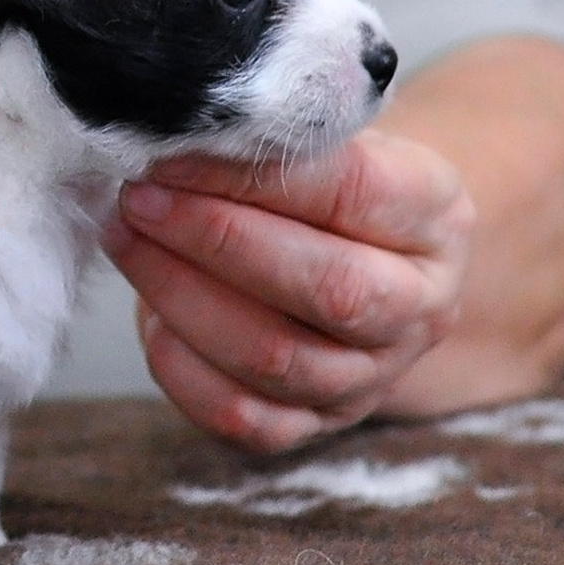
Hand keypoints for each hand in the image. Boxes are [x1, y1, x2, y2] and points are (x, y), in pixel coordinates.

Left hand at [102, 129, 476, 453]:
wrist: (346, 259)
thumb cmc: (316, 190)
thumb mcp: (318, 148)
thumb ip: (268, 143)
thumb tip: (175, 140)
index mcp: (436, 218)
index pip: (351, 192)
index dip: (251, 174)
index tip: (171, 154)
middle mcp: (420, 308)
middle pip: (328, 287)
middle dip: (216, 239)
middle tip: (139, 199)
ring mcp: (371, 378)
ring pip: (276, 357)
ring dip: (182, 296)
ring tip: (127, 240)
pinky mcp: (314, 425)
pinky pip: (244, 418)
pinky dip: (183, 369)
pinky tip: (150, 318)